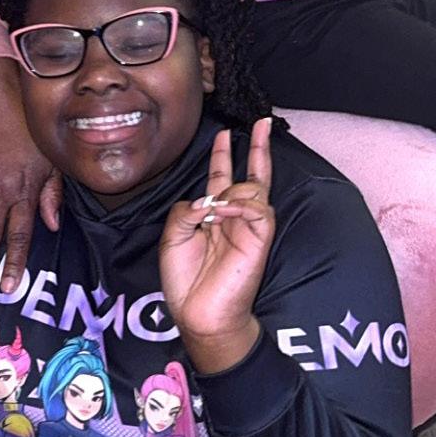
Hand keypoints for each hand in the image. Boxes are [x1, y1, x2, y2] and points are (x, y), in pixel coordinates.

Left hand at [160, 118, 274, 373]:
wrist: (199, 314)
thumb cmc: (186, 280)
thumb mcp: (173, 236)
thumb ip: (186, 209)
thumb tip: (208, 199)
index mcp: (214, 216)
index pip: (223, 178)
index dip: (223, 155)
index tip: (226, 133)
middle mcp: (235, 217)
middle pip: (250, 174)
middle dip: (257, 147)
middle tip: (263, 122)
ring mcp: (250, 227)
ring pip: (251, 187)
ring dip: (230, 190)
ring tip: (213, 214)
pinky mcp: (261, 238)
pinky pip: (258, 207)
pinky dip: (239, 203)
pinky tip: (223, 213)